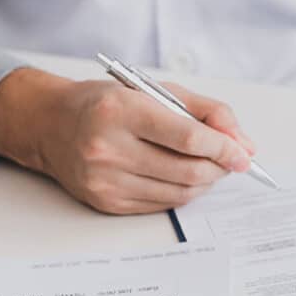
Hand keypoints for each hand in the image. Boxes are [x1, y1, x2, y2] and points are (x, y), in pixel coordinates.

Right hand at [0, 68, 255, 214]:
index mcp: (121, 111)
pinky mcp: (106, 202)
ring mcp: (105, 180)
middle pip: (188, 171)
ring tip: (210, 167)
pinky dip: (183, 193)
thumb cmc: (108, 103)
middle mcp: (108, 148)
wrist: (51, 124)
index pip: (189, 138)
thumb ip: (207, 112)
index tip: (243, 154)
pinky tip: (184, 177)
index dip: (225, 149)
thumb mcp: (157, 90)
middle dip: (220, 168)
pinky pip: (162, 205)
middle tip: (231, 161)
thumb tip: (244, 144)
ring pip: (179, 193)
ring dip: (206, 182)